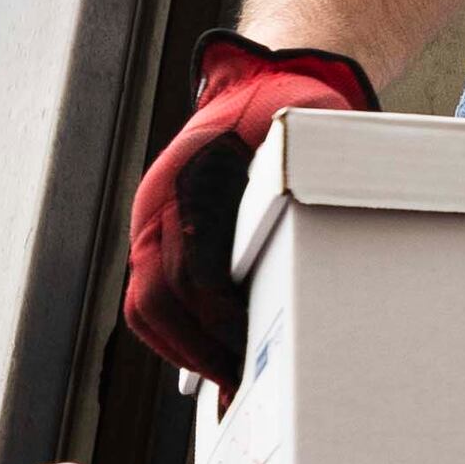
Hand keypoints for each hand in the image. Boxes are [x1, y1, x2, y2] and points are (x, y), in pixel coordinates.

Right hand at [121, 31, 377, 390]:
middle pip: (155, 300)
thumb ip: (301, 182)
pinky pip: (152, 296)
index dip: (219, 323)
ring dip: (183, 349)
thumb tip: (318, 239)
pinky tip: (211, 354)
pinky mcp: (160, 235)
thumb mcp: (303, 134)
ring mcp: (153, 220)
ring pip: (146, 305)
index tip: (250, 353)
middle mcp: (159, 204)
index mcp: (188, 181)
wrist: (261, 82)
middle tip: (240, 382)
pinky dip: (178, 334)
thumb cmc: (288, 107)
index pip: (188, 274)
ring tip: (226, 378)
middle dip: (198, 350)